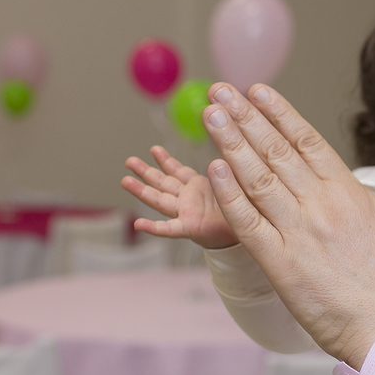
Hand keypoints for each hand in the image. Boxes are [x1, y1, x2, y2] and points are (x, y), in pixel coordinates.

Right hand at [122, 146, 237, 248]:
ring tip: (125, 181)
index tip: (155, 149)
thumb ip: (227, 167)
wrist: (249, 233)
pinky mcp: (190, 227)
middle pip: (162, 183)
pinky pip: (169, 228)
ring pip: (159, 200)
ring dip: (142, 191)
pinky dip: (153, 228)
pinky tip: (138, 225)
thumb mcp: (235, 181)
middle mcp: (188, 198)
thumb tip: (231, 141)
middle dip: (145, 172)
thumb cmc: (245, 208)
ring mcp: (186, 212)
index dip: (167, 161)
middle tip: (129, 161)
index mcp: (198, 186)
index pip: (178, 171)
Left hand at [201, 82, 374, 368]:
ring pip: (257, 179)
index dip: (280, 114)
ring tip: (211, 115)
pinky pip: (247, 223)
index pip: (308, 142)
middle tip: (221, 90)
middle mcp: (322, 206)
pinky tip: (213, 168)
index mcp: (350, 193)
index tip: (257, 91)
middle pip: (277, 152)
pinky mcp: (281, 264)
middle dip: (246, 118)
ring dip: (231, 143)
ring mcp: (299, 233)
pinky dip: (229, 194)